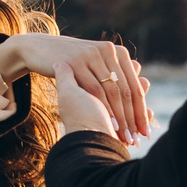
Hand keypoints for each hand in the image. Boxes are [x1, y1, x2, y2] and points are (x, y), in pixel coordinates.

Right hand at [0, 34, 152, 141]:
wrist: (41, 49)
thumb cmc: (72, 63)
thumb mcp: (97, 67)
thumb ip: (118, 75)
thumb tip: (144, 83)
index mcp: (118, 52)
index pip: (134, 86)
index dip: (141, 110)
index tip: (145, 131)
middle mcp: (108, 51)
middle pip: (126, 90)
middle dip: (133, 117)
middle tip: (137, 138)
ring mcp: (92, 55)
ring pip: (113, 91)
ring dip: (120, 116)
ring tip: (124, 135)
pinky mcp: (76, 61)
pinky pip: (94, 88)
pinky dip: (103, 108)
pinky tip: (106, 123)